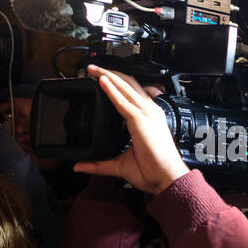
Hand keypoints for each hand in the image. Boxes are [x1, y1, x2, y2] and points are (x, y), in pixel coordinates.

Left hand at [73, 65, 188, 194]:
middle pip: (129, 83)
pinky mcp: (140, 120)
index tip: (101, 79)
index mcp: (148, 118)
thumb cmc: (153, 171)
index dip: (116, 83)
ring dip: (108, 75)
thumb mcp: (120, 164)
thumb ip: (98, 164)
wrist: (167, 178)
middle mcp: (149, 111)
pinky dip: (111, 89)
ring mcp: (146, 114)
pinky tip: (101, 82)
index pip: (132, 93)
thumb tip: (80, 166)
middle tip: (91, 68)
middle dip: (109, 73)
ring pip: (126, 86)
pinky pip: (123, 100)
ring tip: (92, 69)